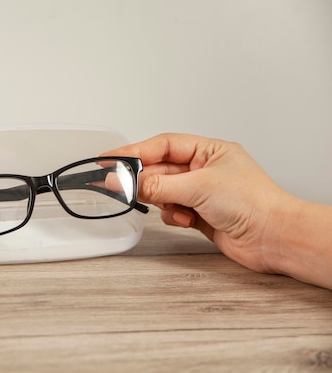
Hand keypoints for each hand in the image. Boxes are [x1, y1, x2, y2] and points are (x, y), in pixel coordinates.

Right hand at [102, 133, 295, 274]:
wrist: (275, 239)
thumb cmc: (254, 203)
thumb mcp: (198, 186)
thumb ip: (156, 184)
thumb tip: (124, 180)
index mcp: (209, 151)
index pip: (162, 146)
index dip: (134, 151)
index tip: (109, 159)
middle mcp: (205, 170)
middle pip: (161, 169)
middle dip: (144, 180)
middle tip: (117, 185)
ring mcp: (202, 193)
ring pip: (164, 192)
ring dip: (163, 202)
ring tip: (172, 207)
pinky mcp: (200, 215)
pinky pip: (173, 211)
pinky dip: (174, 217)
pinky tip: (187, 221)